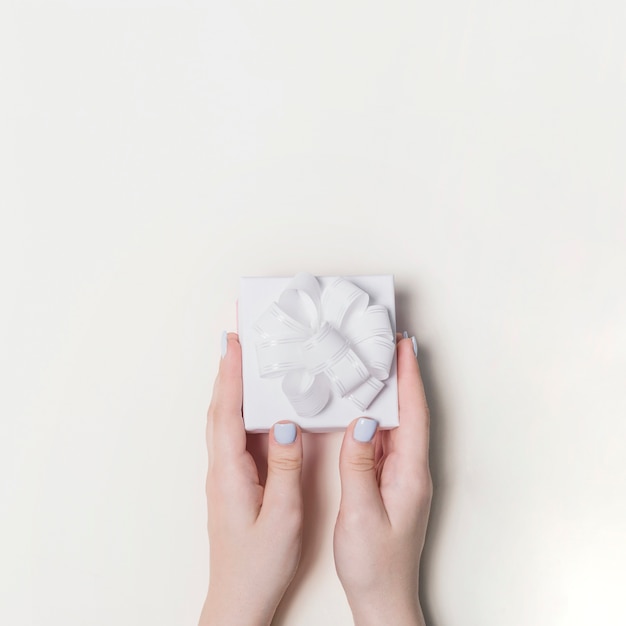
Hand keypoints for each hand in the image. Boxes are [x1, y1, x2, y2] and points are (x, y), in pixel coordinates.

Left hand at [199, 333, 303, 625]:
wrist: (238, 598)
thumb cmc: (258, 564)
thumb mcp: (282, 517)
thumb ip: (285, 468)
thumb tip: (288, 425)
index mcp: (230, 473)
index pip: (227, 412)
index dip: (231, 374)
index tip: (235, 342)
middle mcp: (222, 468)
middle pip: (220, 408)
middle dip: (227, 370)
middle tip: (236, 338)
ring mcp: (226, 474)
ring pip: (225, 420)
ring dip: (231, 387)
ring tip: (243, 360)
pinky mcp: (235, 481)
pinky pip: (235, 435)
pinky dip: (240, 410)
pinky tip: (254, 405)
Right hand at [333, 335, 431, 625]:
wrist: (383, 599)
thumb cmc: (376, 564)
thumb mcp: (360, 512)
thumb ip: (358, 464)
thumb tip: (361, 422)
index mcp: (410, 473)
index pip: (413, 414)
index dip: (409, 378)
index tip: (404, 347)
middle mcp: (411, 470)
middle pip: (409, 412)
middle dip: (401, 376)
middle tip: (389, 344)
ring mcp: (401, 476)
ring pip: (397, 424)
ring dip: (388, 394)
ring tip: (376, 365)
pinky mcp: (389, 483)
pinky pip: (384, 440)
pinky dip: (376, 418)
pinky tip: (362, 409)